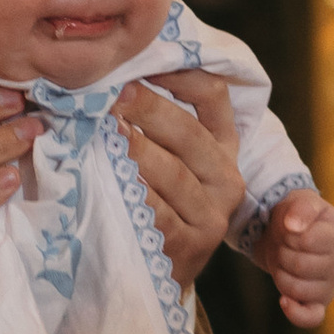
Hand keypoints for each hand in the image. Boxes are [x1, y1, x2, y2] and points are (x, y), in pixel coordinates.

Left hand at [114, 73, 244, 290]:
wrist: (161, 271)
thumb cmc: (157, 200)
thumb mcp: (168, 160)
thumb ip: (157, 123)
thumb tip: (118, 71)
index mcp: (224, 147)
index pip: (214, 96)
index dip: (182, 73)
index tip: (144, 62)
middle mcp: (226, 178)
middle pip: (190, 134)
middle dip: (151, 110)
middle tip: (115, 94)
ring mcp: (212, 216)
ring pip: (174, 174)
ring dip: (138, 150)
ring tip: (106, 130)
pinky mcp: (190, 246)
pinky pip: (159, 213)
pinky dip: (134, 193)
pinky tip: (109, 177)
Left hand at [261, 189, 333, 329]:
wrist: (292, 235)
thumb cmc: (299, 219)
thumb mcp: (301, 203)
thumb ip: (301, 208)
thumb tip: (293, 226)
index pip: (305, 241)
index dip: (287, 234)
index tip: (289, 227)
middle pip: (298, 266)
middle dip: (281, 252)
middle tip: (283, 244)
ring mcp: (329, 286)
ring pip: (296, 289)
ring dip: (279, 272)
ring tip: (283, 259)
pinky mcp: (318, 303)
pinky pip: (311, 318)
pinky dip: (295, 313)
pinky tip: (283, 301)